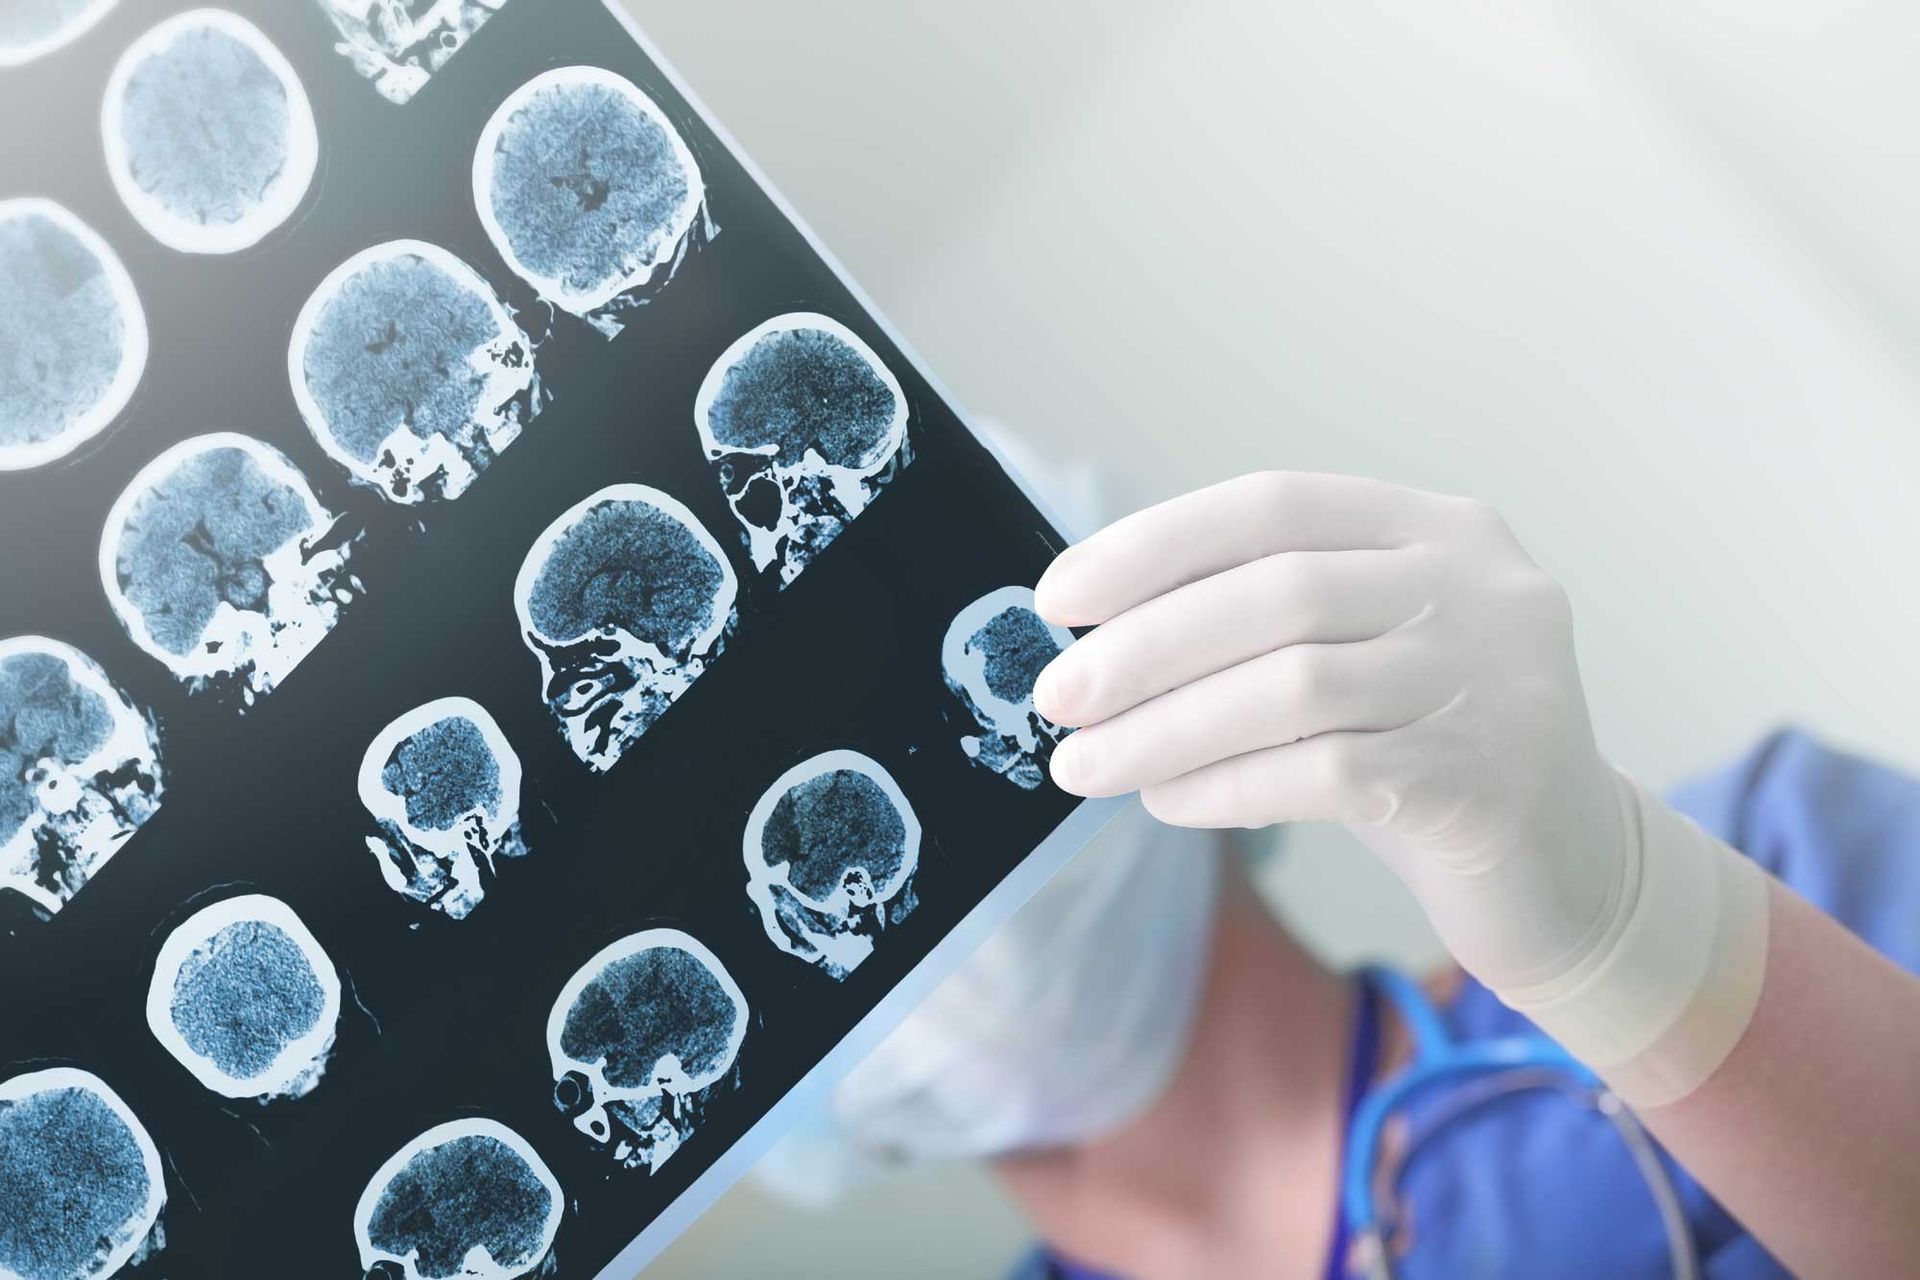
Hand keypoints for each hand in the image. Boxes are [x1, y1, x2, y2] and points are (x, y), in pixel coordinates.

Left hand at [1032, 470, 1627, 991]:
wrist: (1575, 871)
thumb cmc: (1433, 750)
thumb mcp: (1366, 654)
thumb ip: (1266, 623)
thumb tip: (1098, 633)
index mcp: (1440, 527)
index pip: (1273, 506)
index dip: (1155, 545)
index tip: (1060, 597)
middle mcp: (1479, 586)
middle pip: (1274, 594)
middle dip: (1143, 647)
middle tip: (1056, 696)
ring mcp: (1494, 681)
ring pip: (1289, 690)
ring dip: (1163, 729)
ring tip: (1084, 765)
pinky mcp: (1486, 780)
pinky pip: (1320, 775)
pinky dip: (1223, 787)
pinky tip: (1166, 802)